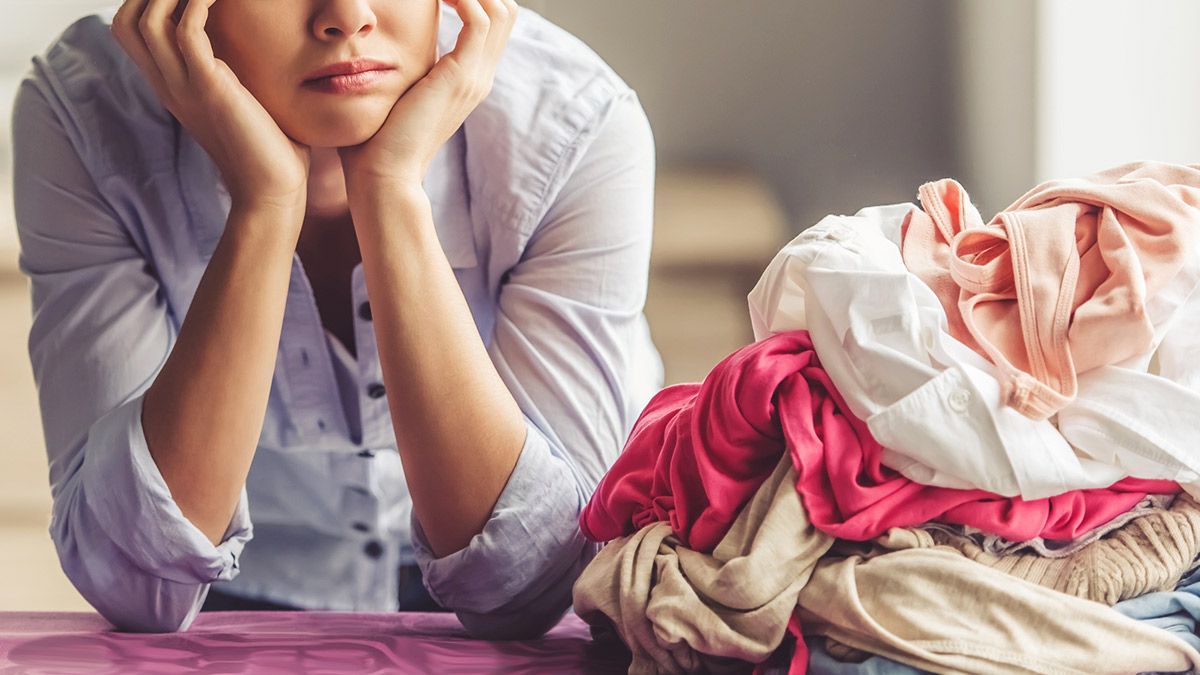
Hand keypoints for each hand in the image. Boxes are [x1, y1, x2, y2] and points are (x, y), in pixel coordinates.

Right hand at [111, 0, 310, 213]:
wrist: (273, 191)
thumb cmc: (270, 149)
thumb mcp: (241, 103)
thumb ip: (232, 77)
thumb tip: (248, 53)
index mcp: (172, 87)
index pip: (130, 32)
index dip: (146, 2)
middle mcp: (169, 85)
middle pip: (127, 22)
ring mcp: (185, 88)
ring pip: (148, 22)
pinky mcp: (211, 89)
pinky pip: (188, 31)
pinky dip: (200, 3)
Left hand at [338, 0, 517, 187]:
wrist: (384, 175)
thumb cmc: (377, 139)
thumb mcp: (397, 92)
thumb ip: (403, 69)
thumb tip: (379, 50)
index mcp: (469, 80)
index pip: (493, 23)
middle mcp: (480, 77)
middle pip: (505, 12)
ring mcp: (475, 78)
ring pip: (500, 10)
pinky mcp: (461, 77)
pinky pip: (478, 20)